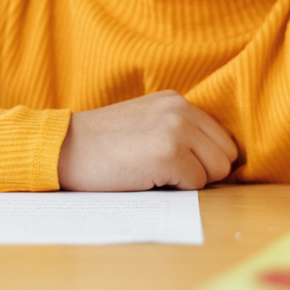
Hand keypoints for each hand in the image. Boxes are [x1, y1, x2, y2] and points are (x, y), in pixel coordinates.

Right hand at [57, 90, 238, 190]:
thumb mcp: (146, 121)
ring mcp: (176, 130)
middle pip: (225, 156)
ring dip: (190, 180)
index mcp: (176, 100)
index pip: (222, 139)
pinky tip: (146, 177)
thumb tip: (219, 160)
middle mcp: (180, 110)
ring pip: (216, 171)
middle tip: (164, 171)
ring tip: (154, 172)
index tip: (176, 165)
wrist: (63, 149)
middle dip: (202, 171)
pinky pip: (196, 184)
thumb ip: (180, 129)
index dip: (204, 160)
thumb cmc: (103, 144)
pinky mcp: (169, 154)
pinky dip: (175, 189)